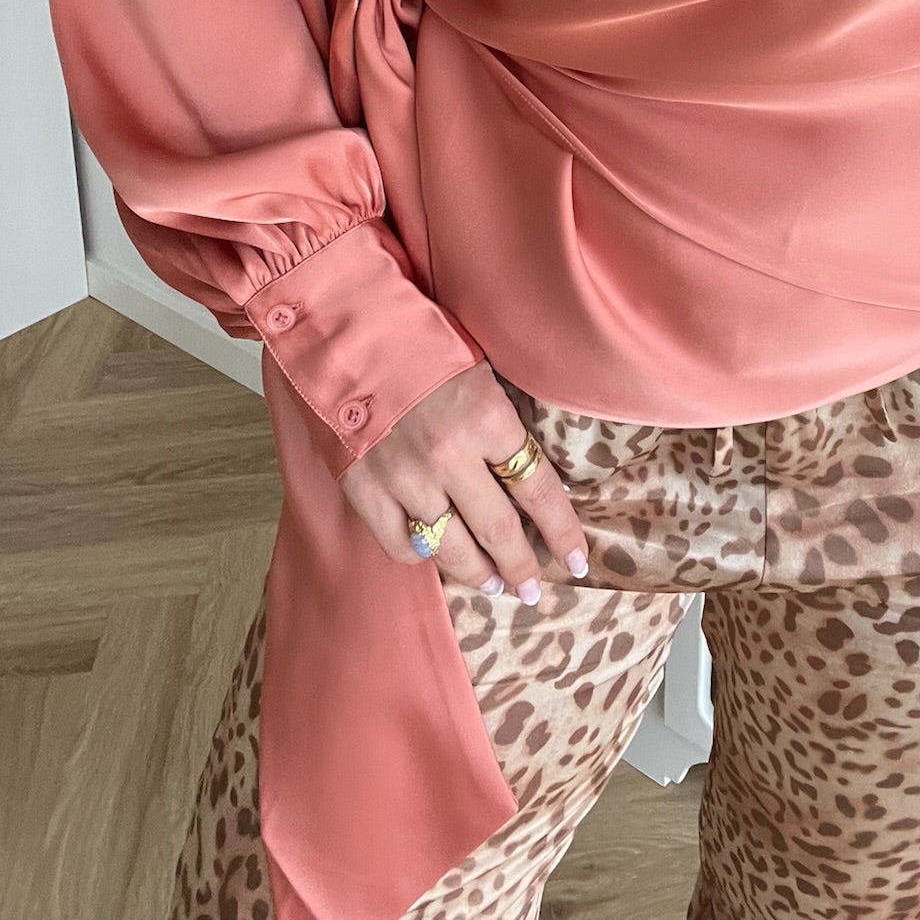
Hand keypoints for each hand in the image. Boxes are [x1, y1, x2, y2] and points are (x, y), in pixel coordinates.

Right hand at [339, 360, 589, 600]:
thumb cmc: (420, 339)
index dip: (562, 532)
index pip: (538, 490)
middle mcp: (449, 456)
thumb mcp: (479, 368)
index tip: (576, 561)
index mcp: (487, 418)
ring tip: (492, 585)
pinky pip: (401, 544)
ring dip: (478, 574)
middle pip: (499, 530)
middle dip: (522, 567)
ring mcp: (404, 478)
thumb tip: (525, 472)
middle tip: (533, 590)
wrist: (342, 329)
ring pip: (452, 548)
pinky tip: (435, 554)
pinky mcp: (364, 490)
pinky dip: (422, 555)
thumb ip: (501, 423)